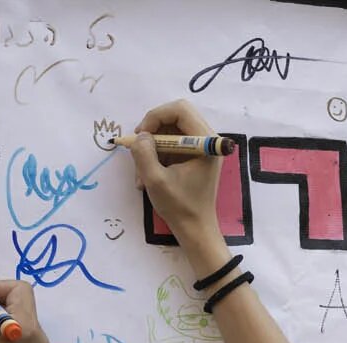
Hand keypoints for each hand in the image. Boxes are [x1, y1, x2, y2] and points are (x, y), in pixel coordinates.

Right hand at [129, 99, 227, 258]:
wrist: (195, 229)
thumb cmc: (180, 207)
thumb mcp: (155, 180)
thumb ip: (144, 153)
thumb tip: (141, 135)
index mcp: (207, 144)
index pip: (180, 110)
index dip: (156, 116)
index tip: (141, 135)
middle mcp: (208, 141)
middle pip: (175, 116)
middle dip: (152, 130)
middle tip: (138, 146)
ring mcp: (202, 148)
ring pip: (170, 131)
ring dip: (152, 147)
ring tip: (141, 172)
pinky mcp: (194, 157)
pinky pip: (171, 144)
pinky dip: (157, 155)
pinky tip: (147, 176)